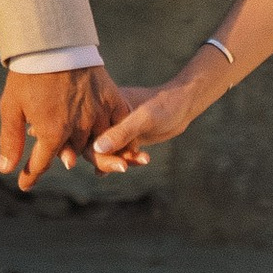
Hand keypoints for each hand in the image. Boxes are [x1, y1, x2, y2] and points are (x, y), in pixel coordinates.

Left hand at [0, 63, 124, 190]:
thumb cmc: (28, 75)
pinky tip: (117, 143)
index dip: (30, 176)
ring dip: (91, 151)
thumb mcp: (11, 108)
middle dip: (62, 157)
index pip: (41, 164)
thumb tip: (6, 170)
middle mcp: (78, 128)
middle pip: (72, 154)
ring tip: (88, 153)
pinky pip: (119, 124)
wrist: (53, 42)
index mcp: (53, 132)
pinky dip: (119, 137)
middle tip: (58, 160)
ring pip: (98, 143)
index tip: (23, 185)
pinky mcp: (111, 99)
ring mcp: (97, 113)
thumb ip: (11, 141)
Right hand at [91, 73, 212, 170]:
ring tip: (143, 159)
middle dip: (107, 160)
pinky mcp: (127, 137)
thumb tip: (96, 149)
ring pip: (107, 152)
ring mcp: (116, 128)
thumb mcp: (143, 119)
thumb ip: (121, 133)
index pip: (87, 133)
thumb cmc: (165, 105)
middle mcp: (105, 117)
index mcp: (103, 106)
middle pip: (94, 146)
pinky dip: (127, 159)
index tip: (109, 162)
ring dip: (120, 160)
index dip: (90, 150)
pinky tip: (137, 162)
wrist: (184, 104)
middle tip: (124, 167)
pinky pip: (119, 153)